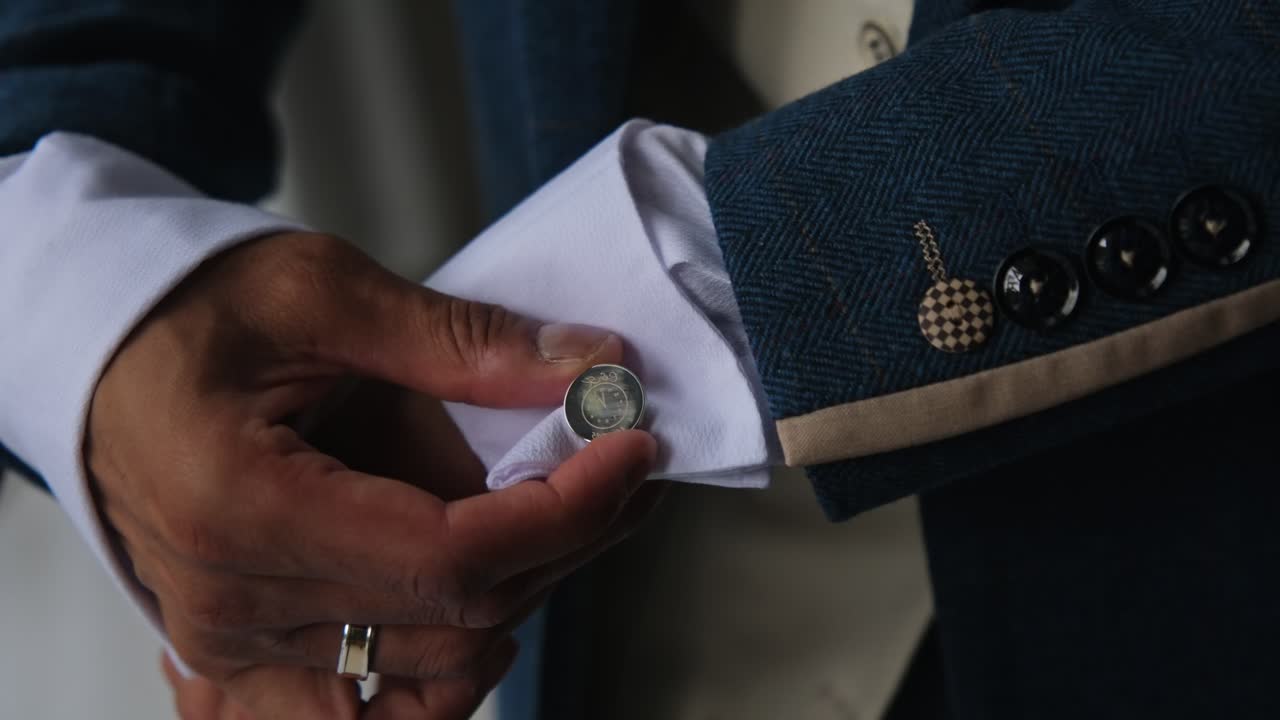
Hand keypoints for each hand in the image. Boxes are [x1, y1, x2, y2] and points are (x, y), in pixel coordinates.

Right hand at [88, 232, 661, 714]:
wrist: (102, 349)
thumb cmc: (188, 312)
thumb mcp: (323, 291)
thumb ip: (461, 341)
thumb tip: (589, 366)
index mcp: (240, 505)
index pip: (450, 557)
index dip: (566, 511)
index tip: (632, 452)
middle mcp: (233, 599)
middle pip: (458, 616)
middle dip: (568, 538)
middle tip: (621, 461)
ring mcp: (234, 641)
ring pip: (434, 666)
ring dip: (523, 591)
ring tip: (567, 511)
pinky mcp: (244, 652)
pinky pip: (369, 708)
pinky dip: (447, 667)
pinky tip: (488, 601)